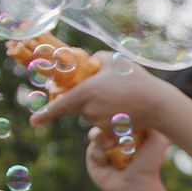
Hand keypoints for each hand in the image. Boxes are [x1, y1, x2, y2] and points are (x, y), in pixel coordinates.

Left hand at [28, 56, 191, 138]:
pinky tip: (124, 107)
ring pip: (90, 114)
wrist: (157, 104)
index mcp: (85, 92)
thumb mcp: (113, 60)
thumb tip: (86, 62)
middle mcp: (88, 109)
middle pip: (76, 106)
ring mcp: (99, 122)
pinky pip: (103, 122)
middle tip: (103, 89)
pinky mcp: (110, 131)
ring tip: (119, 95)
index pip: (58, 105)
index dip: (44, 114)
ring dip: (98, 106)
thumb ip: (94, 59)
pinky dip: (110, 115)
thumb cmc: (135, 79)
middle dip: (83, 98)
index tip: (33, 121)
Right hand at [83, 121, 171, 190]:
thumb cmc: (150, 161)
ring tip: (115, 146)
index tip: (127, 120)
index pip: (117, 115)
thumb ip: (151, 120)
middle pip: (102, 122)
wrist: (139, 183)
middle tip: (122, 133)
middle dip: (111, 125)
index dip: (119, 115)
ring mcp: (102, 149)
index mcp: (127, 132)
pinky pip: (93, 149)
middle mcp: (113, 139)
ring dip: (106, 139)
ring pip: (96, 133)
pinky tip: (111, 161)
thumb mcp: (156, 137)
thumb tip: (145, 103)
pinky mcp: (93, 160)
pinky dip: (102, 153)